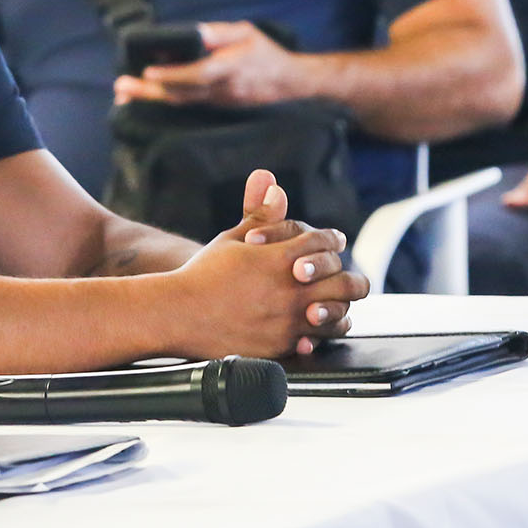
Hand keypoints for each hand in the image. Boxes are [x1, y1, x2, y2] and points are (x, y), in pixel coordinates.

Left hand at [115, 21, 305, 108]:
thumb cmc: (266, 52)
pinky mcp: (215, 106)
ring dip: (151, 98)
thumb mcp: (247, 33)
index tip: (148, 72)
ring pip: (180, 101)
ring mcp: (217, 101)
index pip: (197, 74)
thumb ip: (219, 33)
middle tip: (120, 88)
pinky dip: (165, 100)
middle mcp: (220, 89)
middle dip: (148, 92)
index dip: (172, 75)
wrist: (289, 82)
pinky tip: (146, 96)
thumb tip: (195, 33)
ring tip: (123, 95)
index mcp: (230, 68)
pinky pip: (186, 103)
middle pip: (180, 93)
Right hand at [171, 169, 362, 357]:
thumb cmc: (203, 273)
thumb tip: (272, 182)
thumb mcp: (231, 239)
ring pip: (337, 316)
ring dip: (338, 308)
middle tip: (344, 278)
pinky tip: (311, 328)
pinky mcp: (281, 345)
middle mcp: (290, 289)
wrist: (178, 313)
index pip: (325, 242)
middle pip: (345, 282)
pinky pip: (316, 341)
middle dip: (349, 278)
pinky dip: (318, 335)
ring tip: (330, 305)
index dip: (332, 240)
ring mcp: (288, 320)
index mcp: (280, 258)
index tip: (332, 243)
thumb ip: (259, 213)